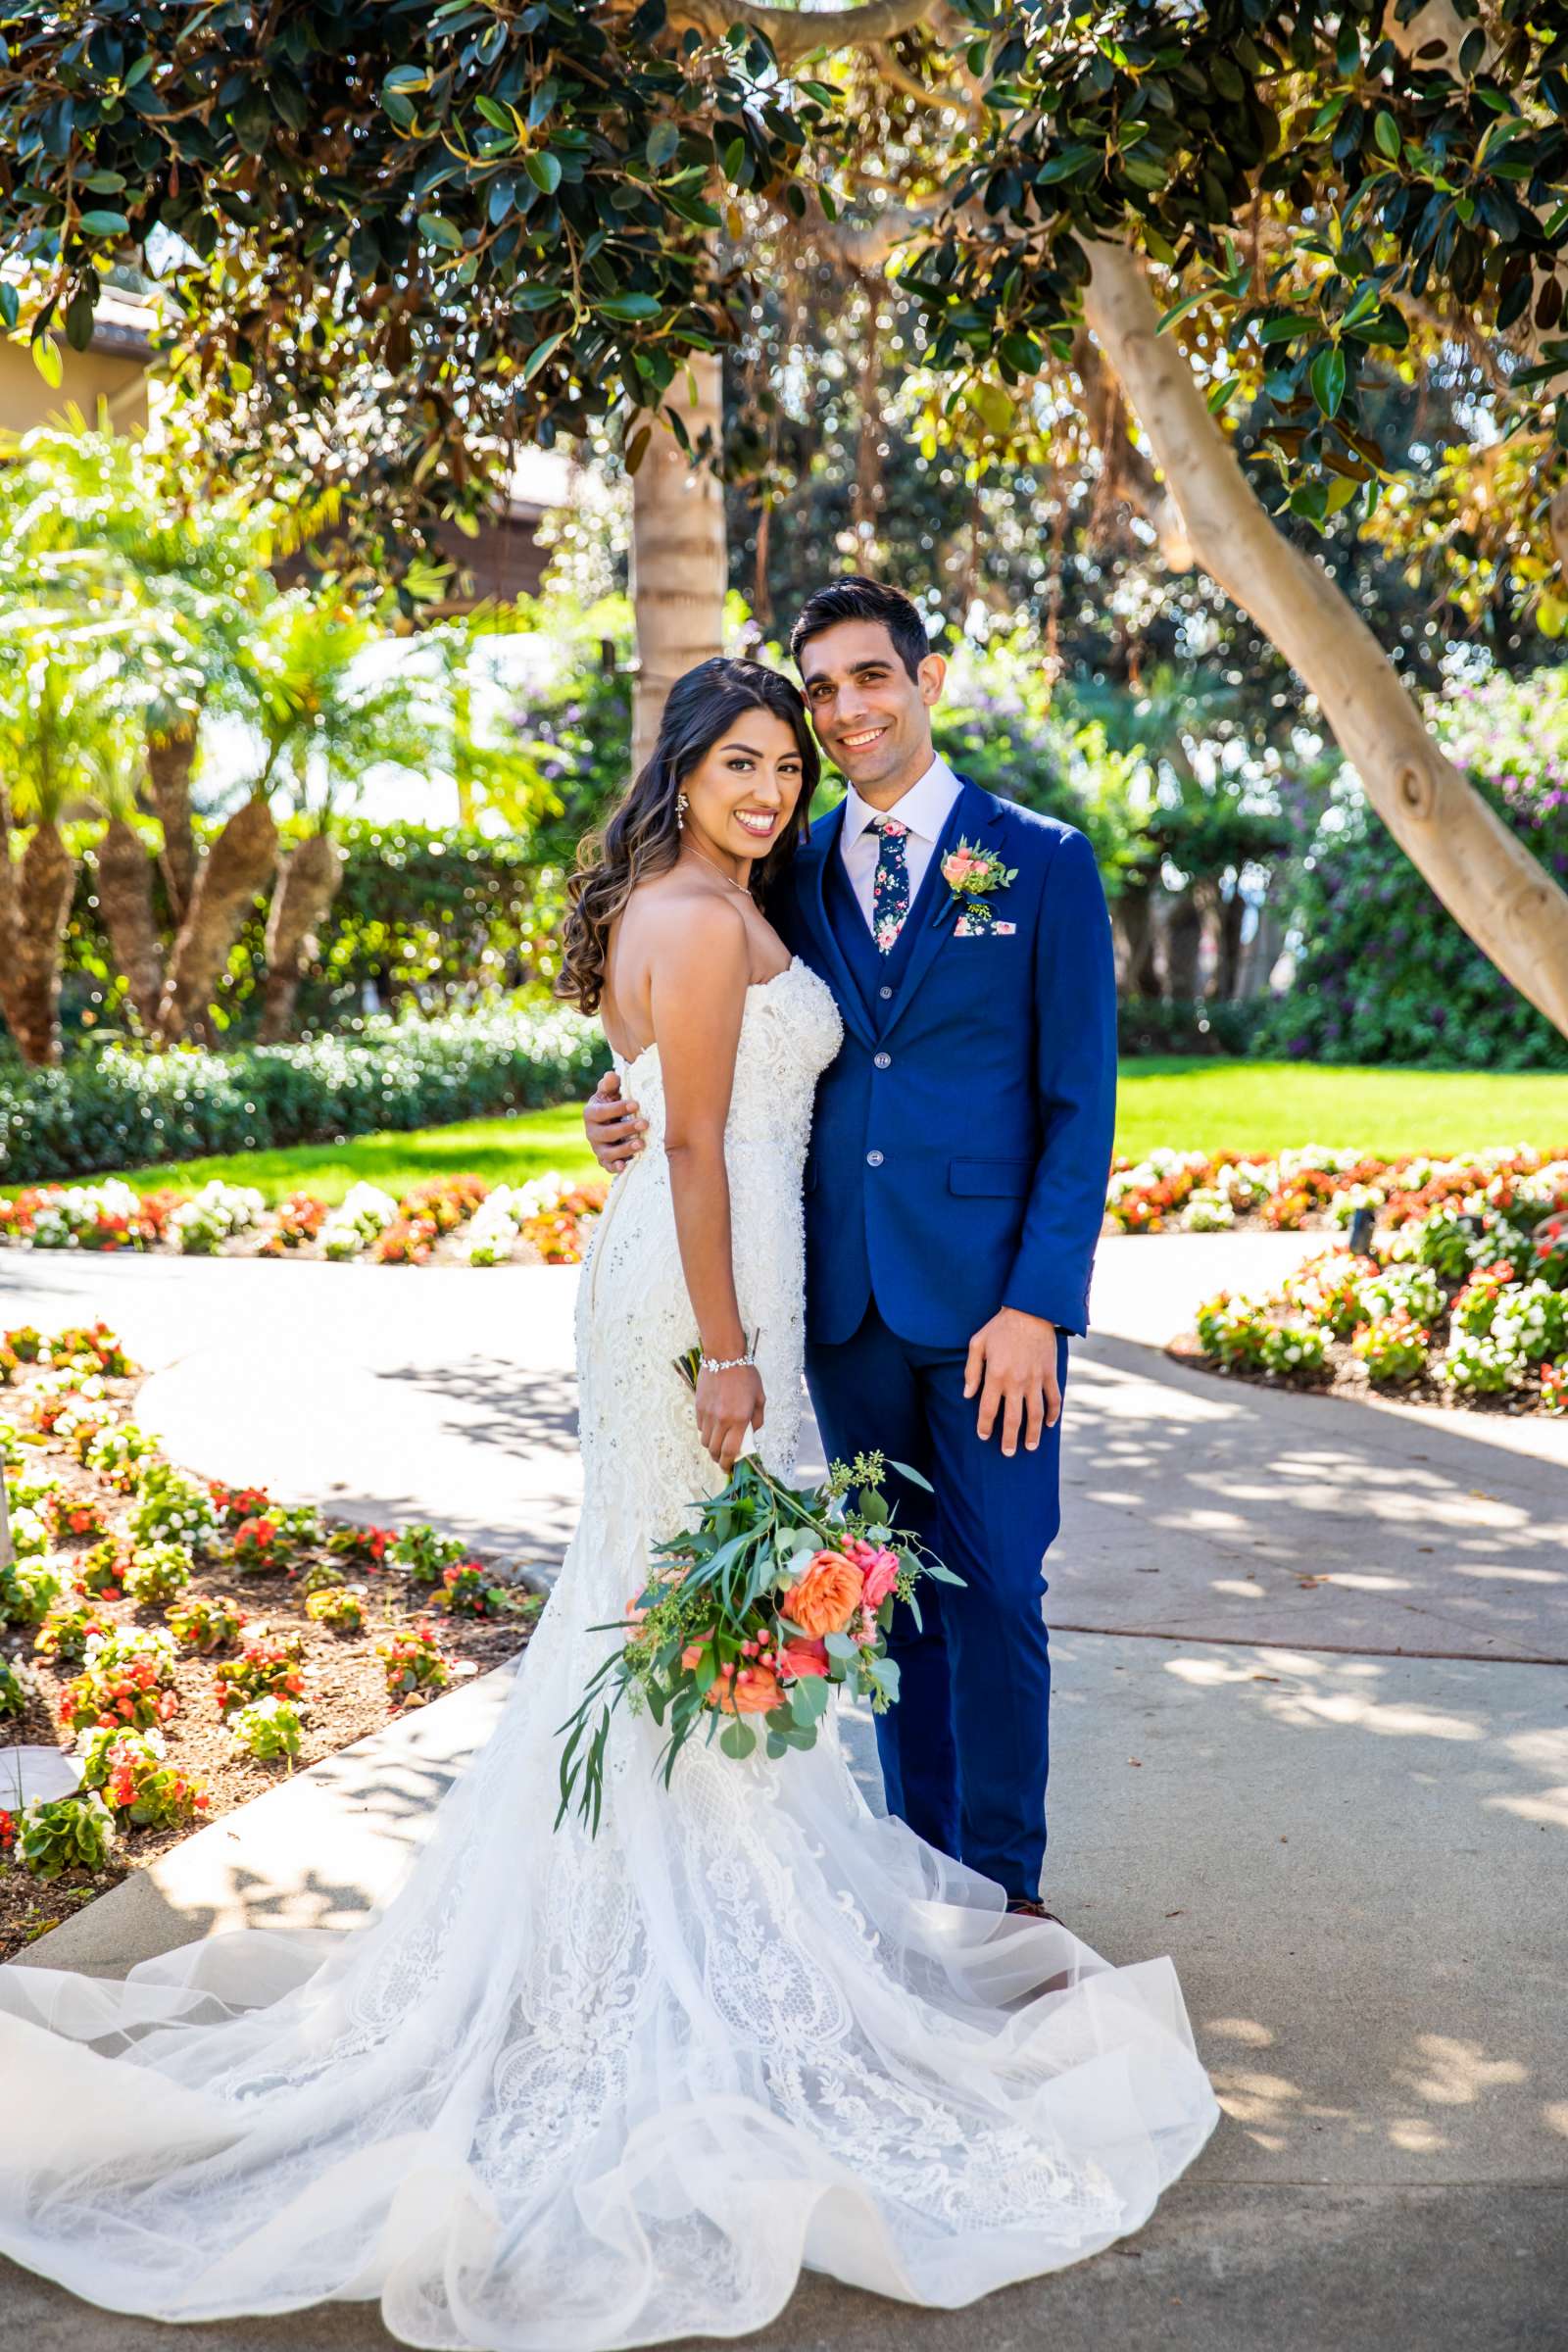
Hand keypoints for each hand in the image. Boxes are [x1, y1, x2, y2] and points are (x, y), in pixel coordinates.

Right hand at [584, 1070, 645, 1171]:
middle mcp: (591, 1132)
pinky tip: (626, 1165)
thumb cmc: (613, 1103)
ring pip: (608, 1152)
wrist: (612, 1122)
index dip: (617, 1108)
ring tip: (642, 1143)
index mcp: (591, 1113)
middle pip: (606, 1133)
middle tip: (645, 1123)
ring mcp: (598, 1148)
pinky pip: (608, 1166)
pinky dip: (616, 1167)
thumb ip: (610, 1084)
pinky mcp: (605, 1160)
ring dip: (625, 1149)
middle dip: (626, 1128)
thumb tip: (611, 1075)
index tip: (636, 1104)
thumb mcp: (610, 1092)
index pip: (601, 1112)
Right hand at [694, 1362, 764, 1471]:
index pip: (730, 1451)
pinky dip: (706, 1431)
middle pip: (714, 1450)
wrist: (723, 1356)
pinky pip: (700, 1427)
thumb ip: (757, 1419)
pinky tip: (713, 1425)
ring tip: (718, 1442)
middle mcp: (722, 1420)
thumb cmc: (745, 1375)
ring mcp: (708, 1414)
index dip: (728, 1464)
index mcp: (739, 1419)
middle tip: (723, 1459)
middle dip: (718, 1459)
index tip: (729, 1468)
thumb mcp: (759, 1397)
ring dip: (711, 1446)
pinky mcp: (698, 1407)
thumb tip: (752, 1433)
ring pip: (705, 1441)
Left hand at [963, 1308, 1060, 1457]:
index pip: (989, 1410)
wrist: (1031, 1311)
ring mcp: (1035, 1380)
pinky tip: (1049, 1424)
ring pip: (1036, 1415)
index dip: (986, 1426)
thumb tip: (967, 1395)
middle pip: (1013, 1419)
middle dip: (1009, 1439)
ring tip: (1030, 1447)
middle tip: (1008, 1453)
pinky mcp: (1050, 1374)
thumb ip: (971, 1371)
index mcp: (996, 1376)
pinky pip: (1054, 1399)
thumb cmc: (1000, 1327)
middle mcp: (1016, 1382)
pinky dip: (1053, 1414)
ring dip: (1033, 1434)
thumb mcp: (977, 1344)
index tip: (984, 1436)